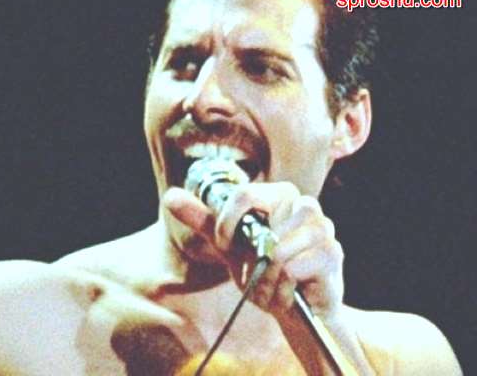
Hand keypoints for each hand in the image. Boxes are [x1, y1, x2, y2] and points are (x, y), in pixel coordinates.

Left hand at [163, 182, 344, 318]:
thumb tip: (170, 196)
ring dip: (267, 277)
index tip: (226, 246)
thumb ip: (203, 219)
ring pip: (277, 251)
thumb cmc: (263, 270)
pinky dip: (283, 288)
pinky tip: (290, 292)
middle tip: (257, 272)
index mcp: (279, 195)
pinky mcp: (332, 254)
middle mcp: (304, 205)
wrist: (296, 308)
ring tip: (273, 284)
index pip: (244, 194)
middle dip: (249, 260)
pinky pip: (293, 269)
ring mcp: (322, 228)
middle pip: (260, 226)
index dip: (228, 225)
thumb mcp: (228, 245)